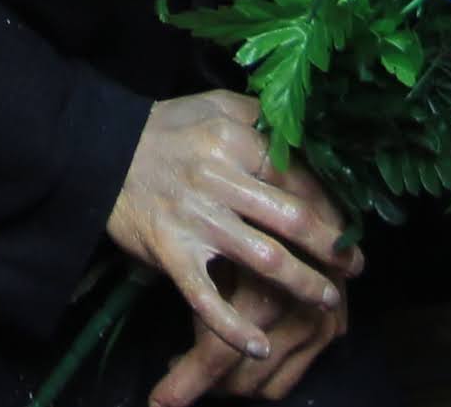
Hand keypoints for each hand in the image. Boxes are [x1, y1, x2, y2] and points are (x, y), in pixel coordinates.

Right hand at [108, 90, 357, 402]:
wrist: (96, 151)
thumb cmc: (164, 128)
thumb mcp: (213, 104)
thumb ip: (259, 115)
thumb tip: (307, 132)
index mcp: (234, 140)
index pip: (298, 176)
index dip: (330, 204)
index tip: (349, 224)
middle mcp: (219, 179)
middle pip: (291, 218)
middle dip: (331, 247)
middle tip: (354, 266)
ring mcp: (194, 219)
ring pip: (262, 258)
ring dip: (303, 284)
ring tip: (329, 300)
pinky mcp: (170, 252)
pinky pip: (206, 297)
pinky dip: (234, 327)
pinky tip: (260, 346)